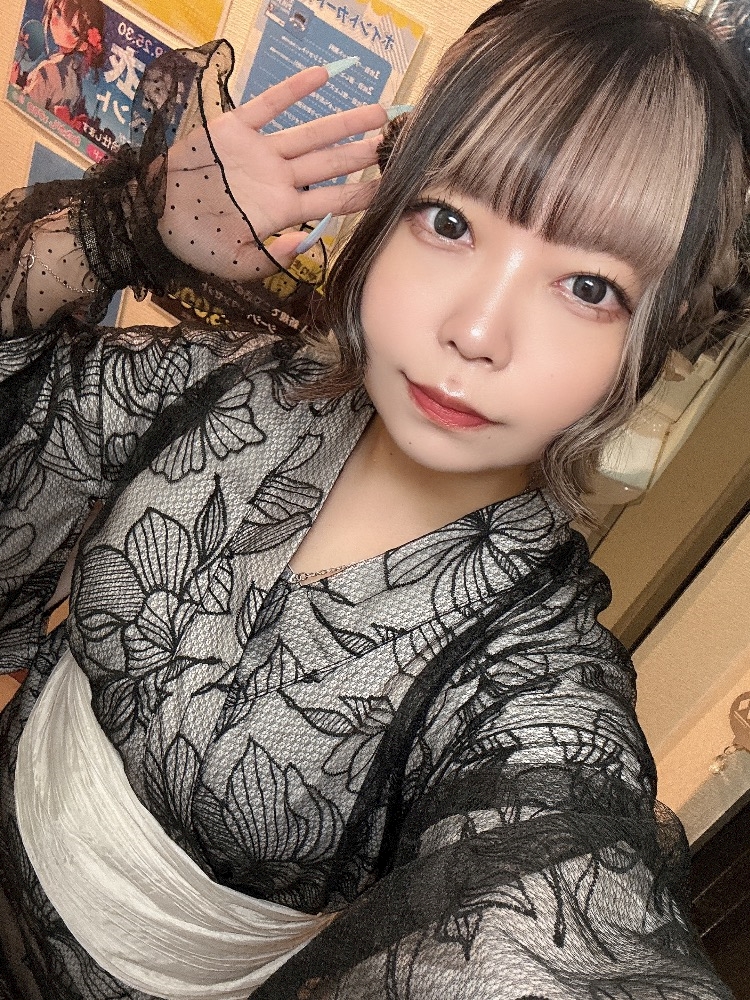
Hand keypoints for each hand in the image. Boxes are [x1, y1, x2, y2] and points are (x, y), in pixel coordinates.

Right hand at [158, 66, 386, 279]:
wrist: (155, 218)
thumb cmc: (196, 244)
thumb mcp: (236, 264)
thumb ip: (273, 258)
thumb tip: (305, 247)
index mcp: (281, 211)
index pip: (331, 202)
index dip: (361, 194)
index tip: (391, 186)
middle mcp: (277, 179)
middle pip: (329, 164)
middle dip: (362, 153)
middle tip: (394, 141)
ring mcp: (258, 152)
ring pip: (309, 134)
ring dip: (342, 123)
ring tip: (376, 113)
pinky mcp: (234, 129)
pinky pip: (268, 105)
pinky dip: (293, 91)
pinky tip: (321, 76)